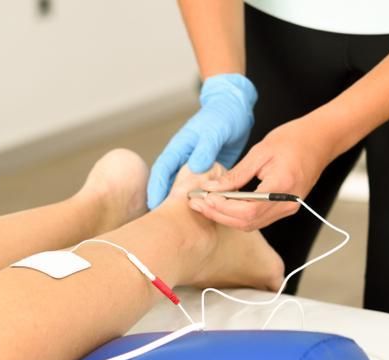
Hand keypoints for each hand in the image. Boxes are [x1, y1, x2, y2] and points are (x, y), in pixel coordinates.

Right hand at [146, 73, 257, 209]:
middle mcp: (182, 159)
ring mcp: (192, 166)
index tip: (154, 206)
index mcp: (178, 148)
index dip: (156, 189)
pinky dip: (198, 199)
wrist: (235, 109)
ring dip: (180, 203)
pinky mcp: (205, 171)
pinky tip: (201, 211)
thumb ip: (205, 148)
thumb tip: (195, 167)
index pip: (161, 171)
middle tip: (162, 221)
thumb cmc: (222, 116)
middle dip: (164, 201)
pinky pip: (198, 188)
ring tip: (178, 222)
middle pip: (167, 183)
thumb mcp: (214, 130)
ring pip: (181, 188)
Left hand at [188, 115, 335, 230]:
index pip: (249, 209)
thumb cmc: (293, 139)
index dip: (223, 208)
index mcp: (283, 186)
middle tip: (197, 203)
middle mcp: (287, 203)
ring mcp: (288, 208)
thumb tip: (213, 188)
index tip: (204, 198)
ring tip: (204, 204)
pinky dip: (237, 215)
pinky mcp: (285, 208)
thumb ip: (237, 174)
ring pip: (251, 224)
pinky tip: (222, 204)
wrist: (321, 140)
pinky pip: (257, 219)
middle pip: (247, 222)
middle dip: (219, 215)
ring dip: (225, 217)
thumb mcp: (261, 151)